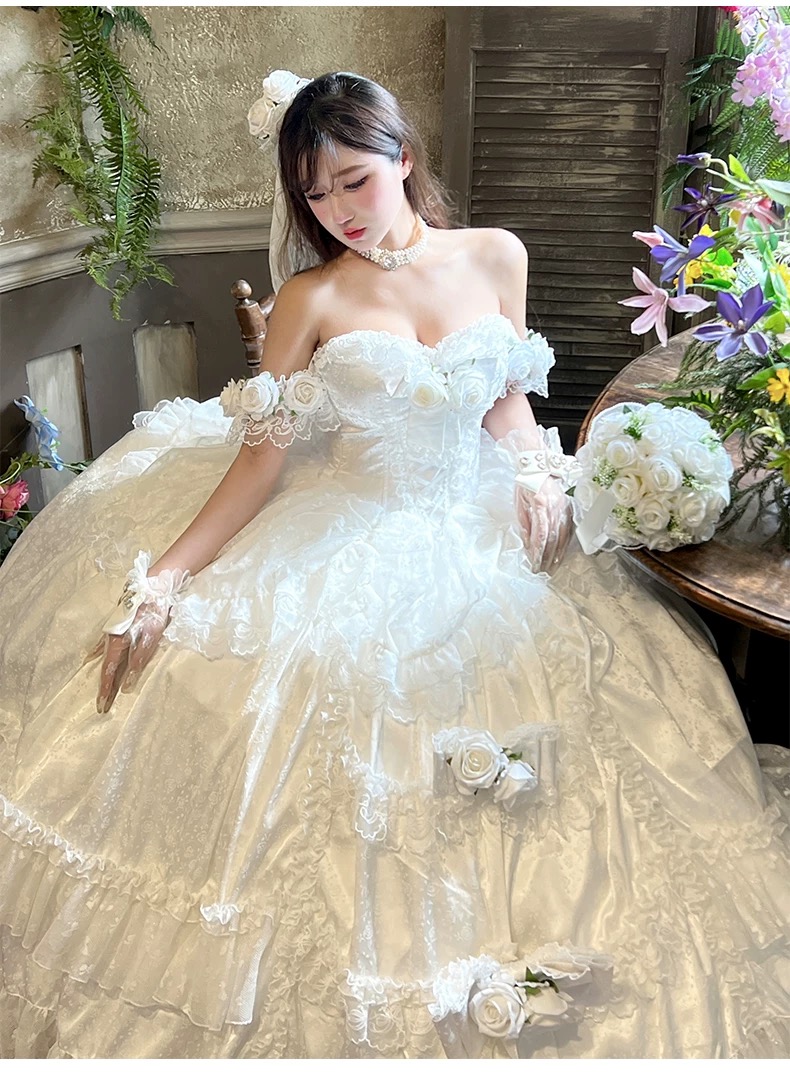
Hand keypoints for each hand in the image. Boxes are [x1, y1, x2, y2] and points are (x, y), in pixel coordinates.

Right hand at [87, 598, 171, 713]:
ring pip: (104, 656)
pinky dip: (97, 653)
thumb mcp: (149, 639)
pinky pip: (103, 644)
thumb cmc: (152, 613)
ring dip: (103, 673)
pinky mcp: (116, 624)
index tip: (101, 706)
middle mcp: (110, 639)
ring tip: (98, 688)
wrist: (153, 587)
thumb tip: (125, 685)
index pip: (108, 673)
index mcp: (117, 644)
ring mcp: (112, 631)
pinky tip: (91, 656)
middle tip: (101, 705)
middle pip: (106, 667)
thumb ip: (137, 662)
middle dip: (104, 687)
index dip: (105, 690)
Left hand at [515, 475, 573, 574]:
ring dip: (558, 554)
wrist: (540, 466)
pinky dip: (565, 544)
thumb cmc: (526, 484)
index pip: (541, 534)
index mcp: (540, 504)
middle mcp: (555, 507)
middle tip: (542, 571)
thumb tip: (528, 545)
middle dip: (548, 557)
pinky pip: (569, 530)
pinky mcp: (569, 508)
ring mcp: (564, 507)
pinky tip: (562, 554)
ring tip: (553, 567)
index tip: (534, 564)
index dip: (538, 552)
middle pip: (553, 538)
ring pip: (563, 536)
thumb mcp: (519, 503)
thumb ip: (524, 524)